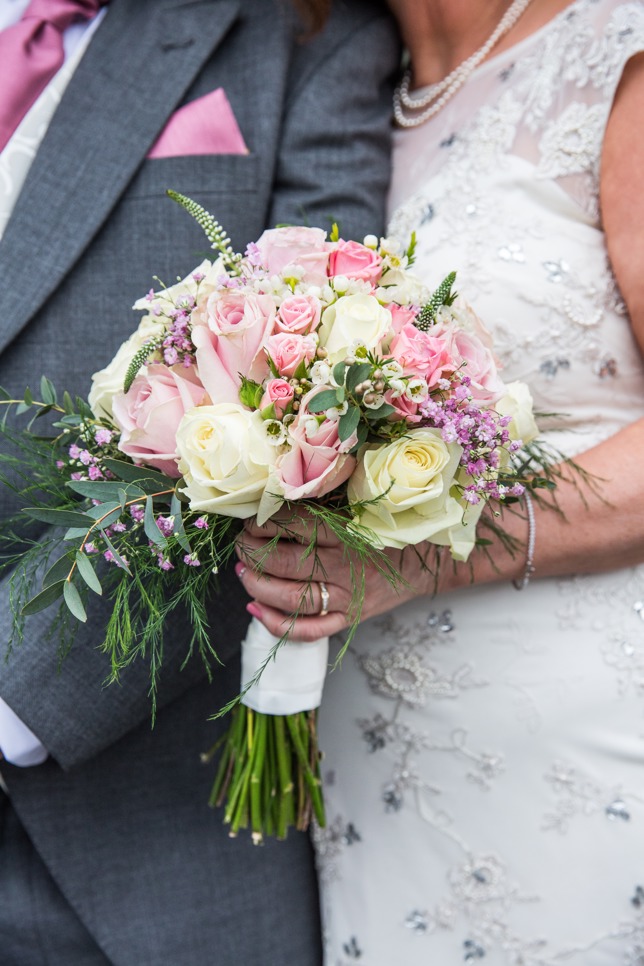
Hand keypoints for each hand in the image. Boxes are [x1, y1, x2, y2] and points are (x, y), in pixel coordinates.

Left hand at [235, 509, 438, 641]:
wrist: (431, 560)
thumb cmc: (393, 525)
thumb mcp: (364, 504)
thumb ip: (328, 499)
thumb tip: (280, 489)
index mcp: (348, 532)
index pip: (294, 526)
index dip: (263, 522)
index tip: (250, 518)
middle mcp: (345, 566)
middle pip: (284, 563)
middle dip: (251, 552)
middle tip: (240, 543)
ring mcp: (346, 597)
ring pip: (290, 598)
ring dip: (256, 584)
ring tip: (242, 570)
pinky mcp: (349, 618)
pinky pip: (308, 630)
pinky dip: (277, 623)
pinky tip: (255, 607)